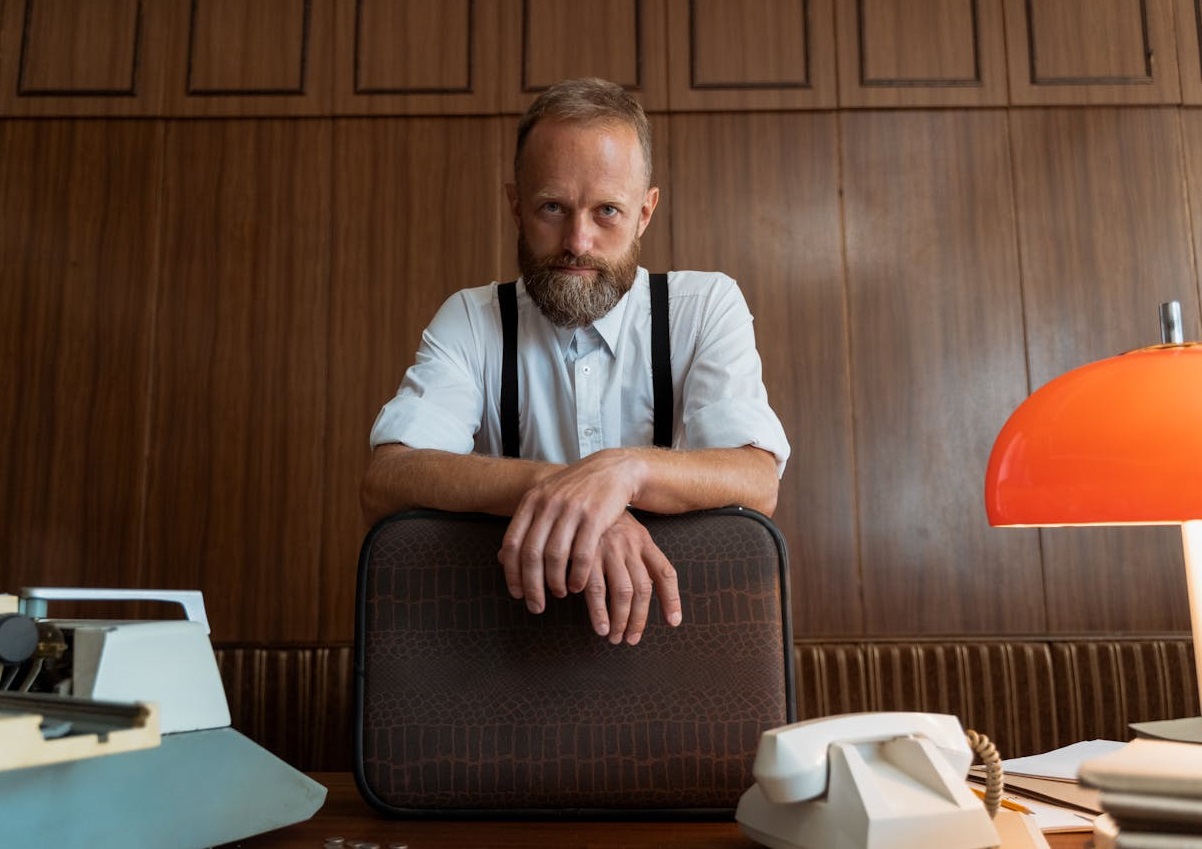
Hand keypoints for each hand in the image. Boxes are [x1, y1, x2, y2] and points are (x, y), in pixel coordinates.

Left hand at [497, 449, 681, 641]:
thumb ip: (526, 525)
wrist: (612, 470)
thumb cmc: (576, 490)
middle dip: (532, 586)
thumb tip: (502, 557)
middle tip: (536, 606)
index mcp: (532, 501)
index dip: (512, 573)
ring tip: (559, 594)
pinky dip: (577, 575)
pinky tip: (577, 586)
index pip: (512, 543)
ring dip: (555, 582)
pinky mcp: (595, 517)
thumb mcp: (546, 498)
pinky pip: (581, 554)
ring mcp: (571, 510)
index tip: (517, 593)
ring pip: (555, 556)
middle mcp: (548, 504)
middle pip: (531, 554)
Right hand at [580, 511, 681, 643]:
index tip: (673, 621)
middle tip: (631, 638)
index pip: (665, 573)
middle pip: (643, 590)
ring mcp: (609, 549)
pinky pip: (596, 590)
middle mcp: (630, 545)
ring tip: (613, 636)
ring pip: (623, 593)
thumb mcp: (627, 530)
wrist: (576, 495)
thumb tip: (644, 588)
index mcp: (644, 540)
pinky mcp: (587, 554)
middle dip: (638, 619)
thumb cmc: (601, 520)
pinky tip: (599, 624)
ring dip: (619, 620)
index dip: (672, 599)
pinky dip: (598, 612)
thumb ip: (637, 554)